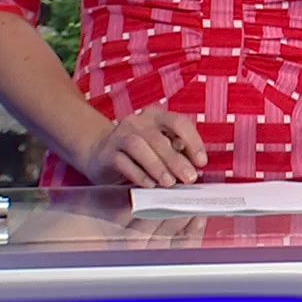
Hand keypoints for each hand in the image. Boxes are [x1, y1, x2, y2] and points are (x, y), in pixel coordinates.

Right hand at [77, 107, 206, 187]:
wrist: (99, 154)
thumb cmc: (138, 153)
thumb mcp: (160, 149)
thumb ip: (176, 152)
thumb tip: (194, 166)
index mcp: (157, 117)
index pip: (179, 123)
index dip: (193, 141)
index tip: (201, 162)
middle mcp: (138, 122)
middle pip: (160, 138)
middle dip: (177, 160)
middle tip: (190, 178)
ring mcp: (120, 135)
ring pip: (139, 146)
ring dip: (157, 166)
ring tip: (169, 183)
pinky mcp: (106, 153)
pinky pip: (122, 161)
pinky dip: (138, 174)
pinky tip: (149, 185)